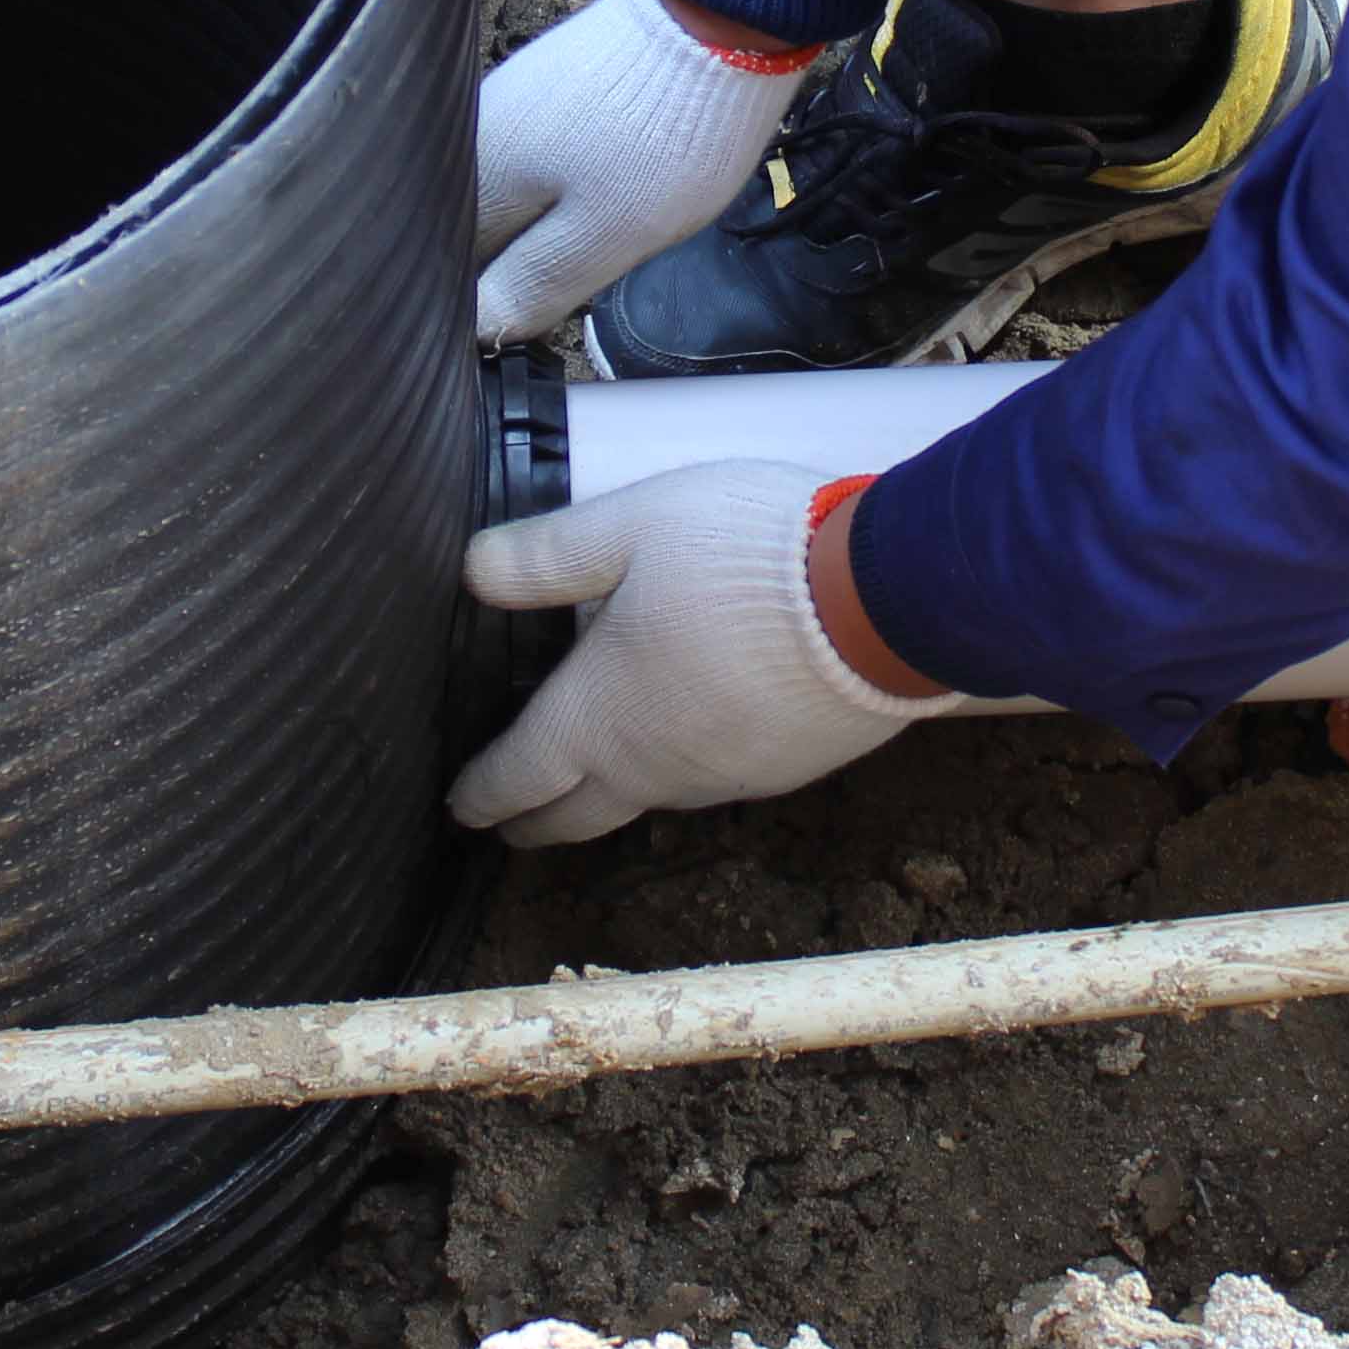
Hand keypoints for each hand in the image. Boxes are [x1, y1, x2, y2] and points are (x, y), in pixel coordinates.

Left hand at [453, 459, 928, 843]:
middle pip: (576, 814)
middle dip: (533, 820)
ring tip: (598, 777)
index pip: (519, 775)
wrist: (885, 603)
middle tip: (511, 821)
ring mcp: (722, 778)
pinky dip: (684, 769)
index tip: (463, 804)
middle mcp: (651, 767)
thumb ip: (547, 556)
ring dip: (611, 794)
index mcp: (596, 716)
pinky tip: (693, 740)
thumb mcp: (630, 527)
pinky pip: (713, 782)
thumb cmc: (745, 556)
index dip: (482, 792)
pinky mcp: (783, 772)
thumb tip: (473, 572)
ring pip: (647, 801)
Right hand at [470, 0, 809, 343]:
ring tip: (596, 241)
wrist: (718, 19)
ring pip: (506, 201)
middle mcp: (471, 137)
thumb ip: (532, 287)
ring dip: (539, 234)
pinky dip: (560, 196)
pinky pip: (534, 167)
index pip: (445, 268)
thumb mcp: (604, 234)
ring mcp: (509, 108)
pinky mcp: (548, 94)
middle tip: (575, 283)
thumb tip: (480, 330)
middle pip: (471, 232)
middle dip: (510, 270)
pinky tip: (602, 201)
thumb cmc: (663, 132)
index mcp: (469, 175)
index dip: (481, 310)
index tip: (525, 331)